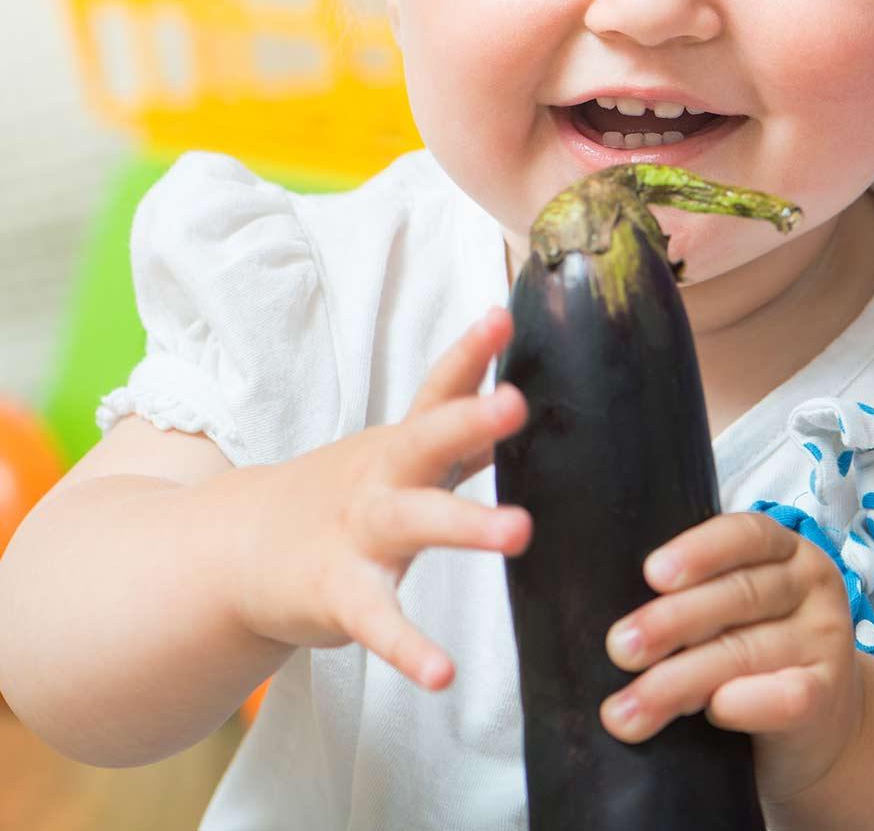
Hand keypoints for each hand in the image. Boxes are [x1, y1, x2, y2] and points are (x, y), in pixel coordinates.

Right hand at [229, 307, 530, 690]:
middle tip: (516, 402)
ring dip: (466, 524)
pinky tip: (443, 674)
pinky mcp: (340, 593)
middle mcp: (383, 479)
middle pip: (427, 439)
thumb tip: (517, 393)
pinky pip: (379, 622)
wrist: (239, 550)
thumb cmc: (345, 497)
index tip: (502, 315)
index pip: (439, 388)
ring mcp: (359, 533)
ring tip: (519, 531)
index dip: (471, 352)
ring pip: (415, 522)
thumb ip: (458, 433)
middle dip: (471, 419)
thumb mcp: (400, 457)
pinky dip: (410, 649)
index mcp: (401, 445)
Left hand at [599, 511, 863, 804]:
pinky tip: (713, 712)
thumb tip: (617, 621)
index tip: (651, 573)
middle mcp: (811, 584)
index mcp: (784, 549)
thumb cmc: (754, 652)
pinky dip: (746, 702)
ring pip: (746, 651)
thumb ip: (693, 597)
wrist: (820, 726)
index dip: (698, 550)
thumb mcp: (731, 611)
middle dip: (671, 622)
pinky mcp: (829, 696)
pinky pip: (787, 696)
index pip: (745, 534)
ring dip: (678, 681)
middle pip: (738, 594)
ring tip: (626, 709)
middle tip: (618, 648)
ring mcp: (826, 639)